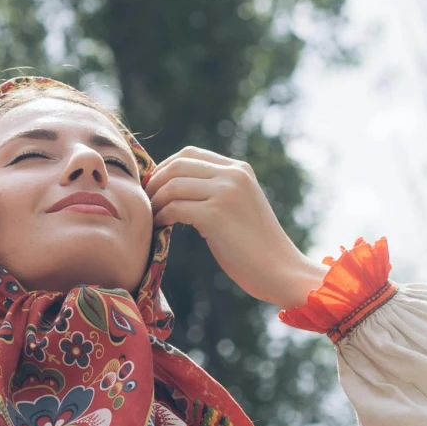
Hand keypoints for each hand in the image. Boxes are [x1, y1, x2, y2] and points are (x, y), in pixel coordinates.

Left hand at [145, 147, 320, 309]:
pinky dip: (161, 216)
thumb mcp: (240, 205)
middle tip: (145, 202)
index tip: (154, 186)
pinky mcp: (215, 215)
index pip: (190, 154)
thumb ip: (216, 190)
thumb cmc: (257, 246)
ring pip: (172, 186)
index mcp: (239, 169)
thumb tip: (174, 186)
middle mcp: (233, 175)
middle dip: (155, 182)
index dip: (165, 167)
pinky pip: (174, 208)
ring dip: (155, 201)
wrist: (281, 270)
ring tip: (151, 217)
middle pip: (177, 165)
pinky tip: (160, 226)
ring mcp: (225, 193)